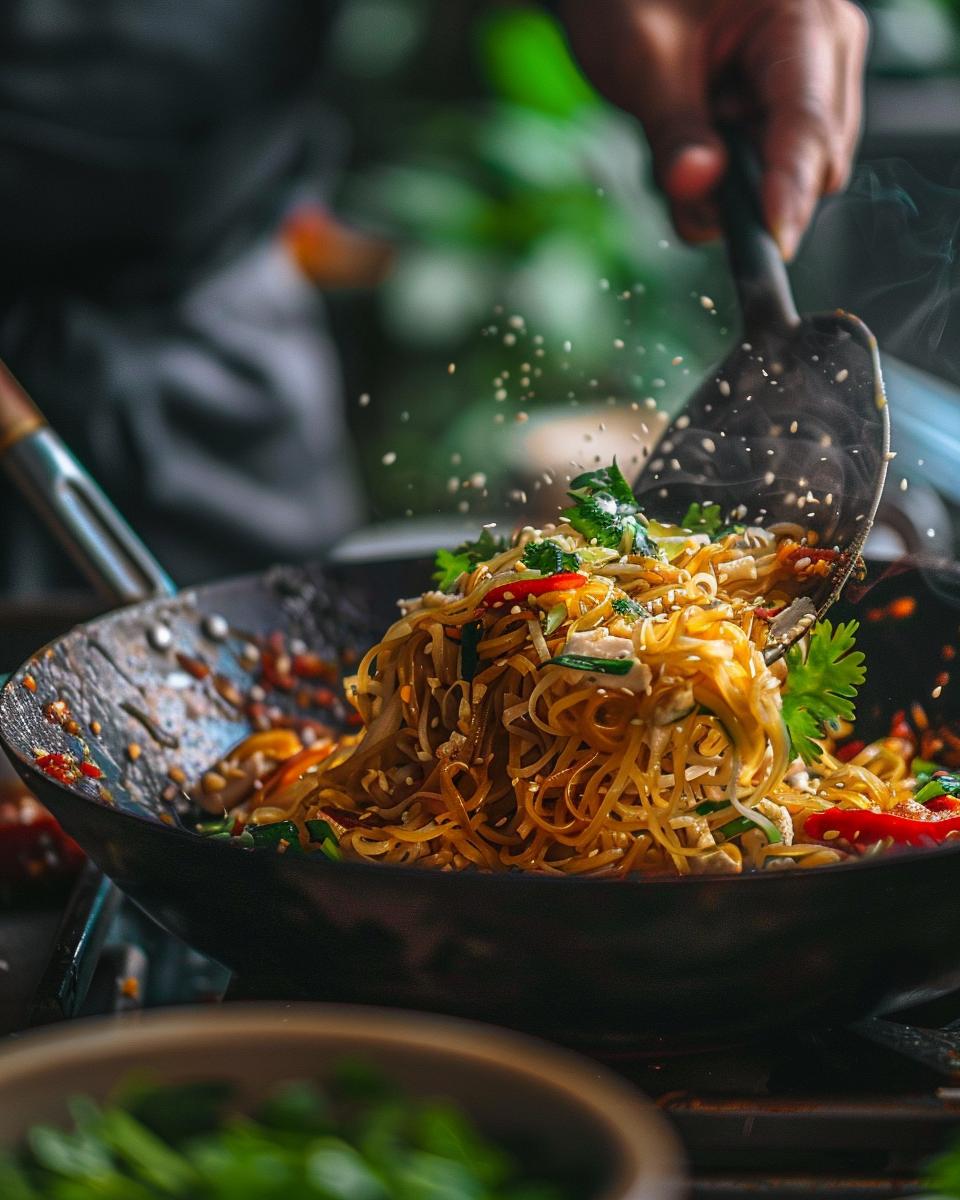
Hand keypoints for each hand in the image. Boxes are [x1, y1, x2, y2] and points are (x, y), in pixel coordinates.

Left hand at [556, 0, 868, 259]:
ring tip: (685, 129)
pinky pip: (774, 169)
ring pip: (798, 176)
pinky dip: (730, 173)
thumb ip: (671, 126)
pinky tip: (699, 134)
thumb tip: (699, 184)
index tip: (774, 239)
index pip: (808, 124)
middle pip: (817, 164)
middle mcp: (825, 48)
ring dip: (734, 182)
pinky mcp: (792, 106)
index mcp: (801, 17)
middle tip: (680, 169)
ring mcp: (815, 79)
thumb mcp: (638, 56)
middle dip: (750, 189)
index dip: (790, 190)